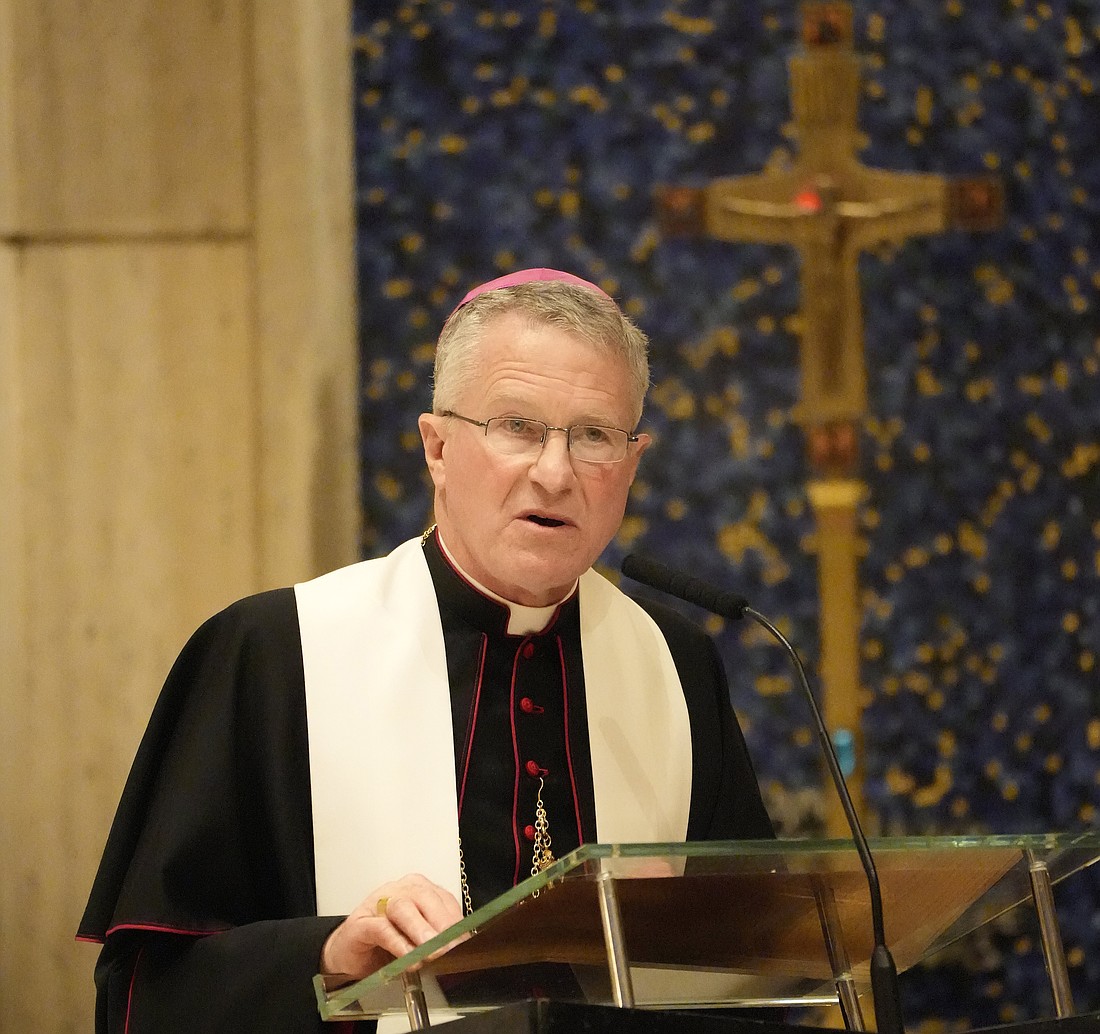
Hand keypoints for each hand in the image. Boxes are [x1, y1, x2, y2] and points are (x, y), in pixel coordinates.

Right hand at [320, 873, 463, 979]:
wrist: (349, 952)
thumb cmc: (386, 944)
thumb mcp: (417, 939)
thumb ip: (437, 938)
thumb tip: (460, 948)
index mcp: (419, 890)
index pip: (443, 900)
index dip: (456, 922)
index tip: (465, 942)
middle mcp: (400, 890)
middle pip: (425, 898)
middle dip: (441, 924)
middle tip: (450, 947)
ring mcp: (378, 903)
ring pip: (403, 907)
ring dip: (420, 930)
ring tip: (431, 950)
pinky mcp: (361, 923)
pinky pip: (381, 928)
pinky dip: (397, 943)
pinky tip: (408, 957)